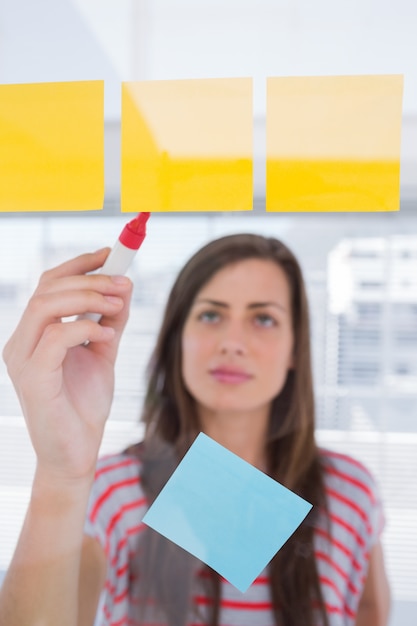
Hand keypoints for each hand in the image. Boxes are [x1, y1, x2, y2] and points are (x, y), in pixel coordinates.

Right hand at [2, 248, 132, 482]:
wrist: (77, 453)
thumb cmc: (84, 405)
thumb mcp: (103, 353)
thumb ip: (110, 321)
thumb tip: (125, 284)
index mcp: (34, 333)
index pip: (49, 284)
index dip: (78, 264)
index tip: (111, 253)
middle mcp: (21, 342)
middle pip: (47, 289)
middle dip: (90, 280)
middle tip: (124, 283)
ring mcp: (22, 360)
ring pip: (46, 306)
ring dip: (88, 298)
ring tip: (119, 305)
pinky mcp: (33, 379)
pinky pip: (56, 338)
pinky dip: (86, 328)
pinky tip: (107, 337)